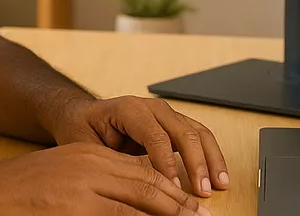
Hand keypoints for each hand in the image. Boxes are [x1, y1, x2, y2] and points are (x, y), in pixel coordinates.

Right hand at [0, 142, 210, 215]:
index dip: (173, 190)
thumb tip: (135, 205)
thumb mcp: (67, 177)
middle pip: (148, 184)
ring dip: (168, 215)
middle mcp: (91, 167)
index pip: (144, 171)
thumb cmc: (23, 192)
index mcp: (92, 157)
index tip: (193, 205)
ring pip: (138, 202)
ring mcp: (83, 189)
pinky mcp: (75, 210)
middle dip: (179, 205)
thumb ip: (100, 185)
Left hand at [50, 95, 228, 197]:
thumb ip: (108, 163)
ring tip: (219, 184)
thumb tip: (127, 186)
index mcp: (129, 109)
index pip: (155, 136)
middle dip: (196, 163)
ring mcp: (166, 114)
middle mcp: (152, 108)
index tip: (174, 188)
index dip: (167, 163)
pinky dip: (211, 155)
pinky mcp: (174, 124)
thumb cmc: (81, 129)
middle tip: (202, 191)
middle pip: (182, 131)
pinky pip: (199, 136)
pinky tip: (219, 175)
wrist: (81, 114)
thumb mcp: (86, 147)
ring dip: (210, 159)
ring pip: (197, 132)